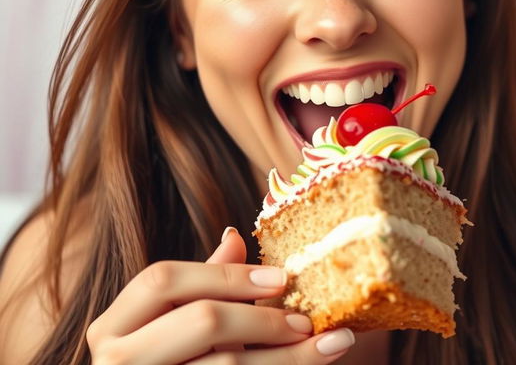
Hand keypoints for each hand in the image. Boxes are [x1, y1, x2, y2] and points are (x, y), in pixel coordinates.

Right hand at [87, 227, 354, 363]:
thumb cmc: (157, 363)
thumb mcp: (169, 322)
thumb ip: (200, 283)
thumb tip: (235, 235)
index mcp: (111, 325)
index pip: (164, 279)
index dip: (227, 274)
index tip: (281, 277)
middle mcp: (114, 360)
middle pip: (201, 321)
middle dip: (262, 318)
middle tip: (306, 320)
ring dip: (285, 357)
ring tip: (330, 345)